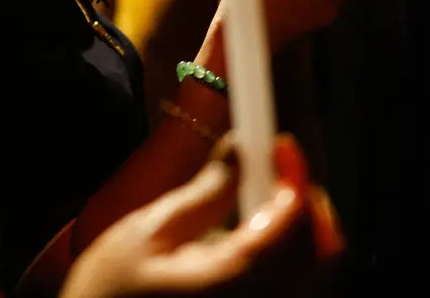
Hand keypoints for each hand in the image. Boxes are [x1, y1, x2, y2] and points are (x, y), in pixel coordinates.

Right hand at [59, 135, 341, 297]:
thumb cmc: (109, 290)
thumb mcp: (148, 232)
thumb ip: (205, 193)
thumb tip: (240, 148)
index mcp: (231, 280)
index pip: (293, 223)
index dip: (294, 176)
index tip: (280, 146)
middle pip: (320, 251)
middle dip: (303, 204)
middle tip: (276, 169)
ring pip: (315, 273)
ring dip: (301, 231)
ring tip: (266, 202)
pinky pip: (293, 287)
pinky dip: (290, 257)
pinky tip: (259, 241)